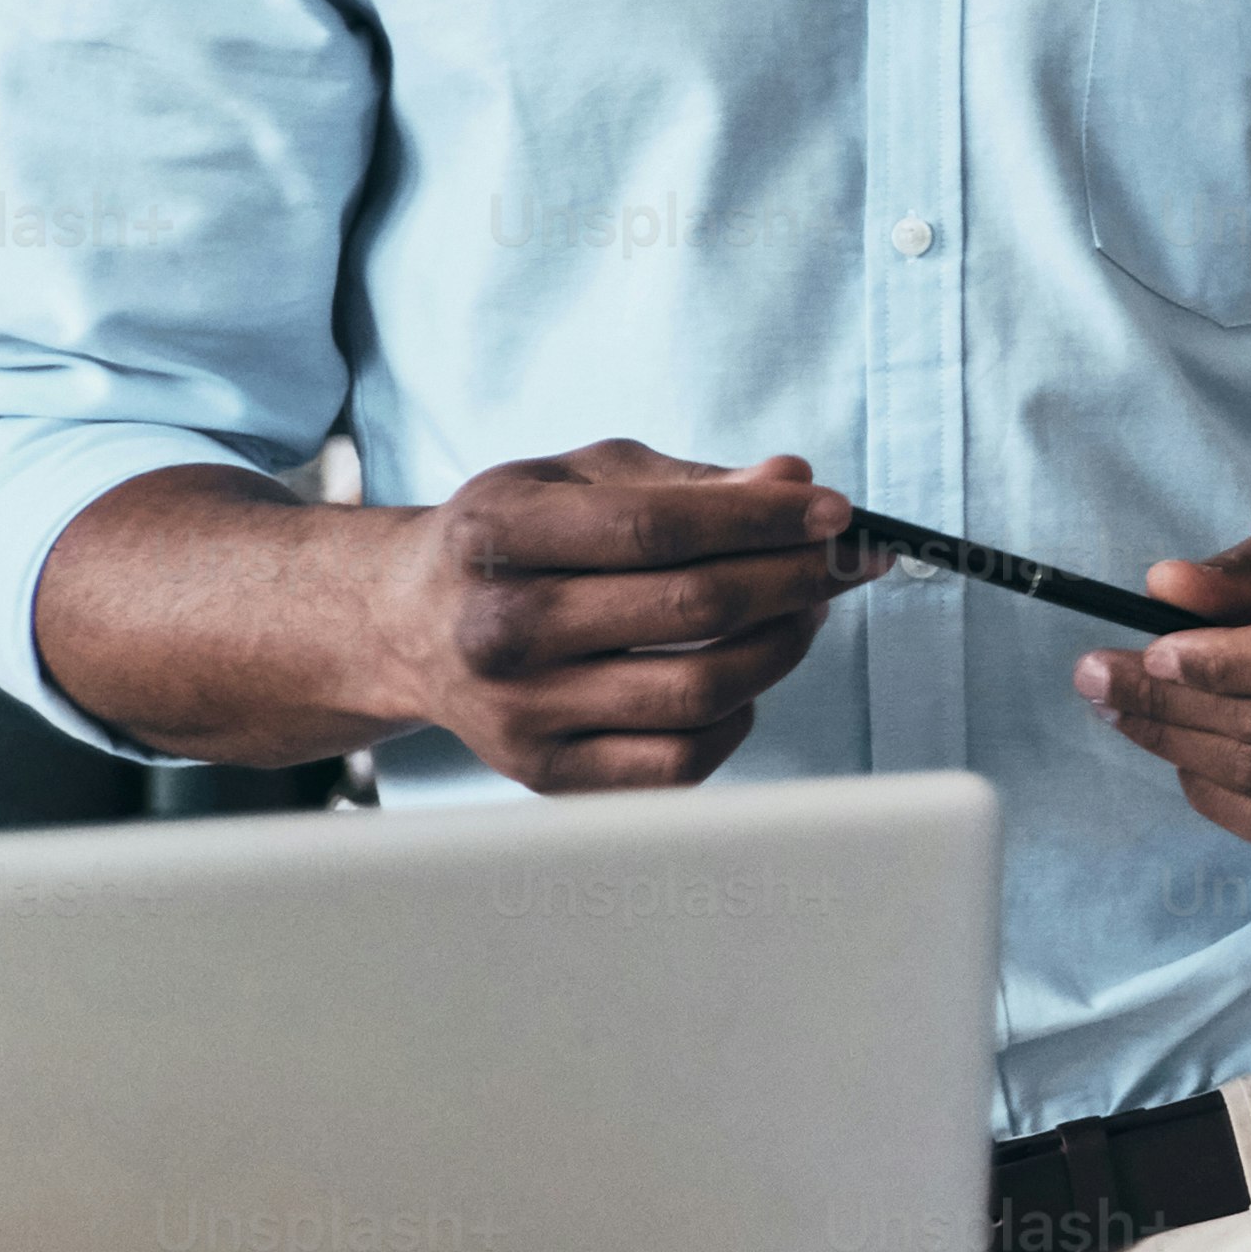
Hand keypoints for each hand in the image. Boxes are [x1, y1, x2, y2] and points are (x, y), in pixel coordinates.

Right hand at [376, 441, 852, 789]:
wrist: (409, 625)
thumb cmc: (516, 540)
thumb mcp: (579, 479)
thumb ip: (688, 480)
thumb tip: (794, 478)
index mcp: (497, 534)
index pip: (656, 528)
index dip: (761, 520)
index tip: (834, 513)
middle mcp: (498, 628)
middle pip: (691, 609)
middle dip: (794, 579)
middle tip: (841, 561)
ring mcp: (519, 710)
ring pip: (701, 692)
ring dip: (783, 648)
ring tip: (804, 611)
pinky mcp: (545, 772)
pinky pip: (682, 762)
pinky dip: (739, 718)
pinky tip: (745, 678)